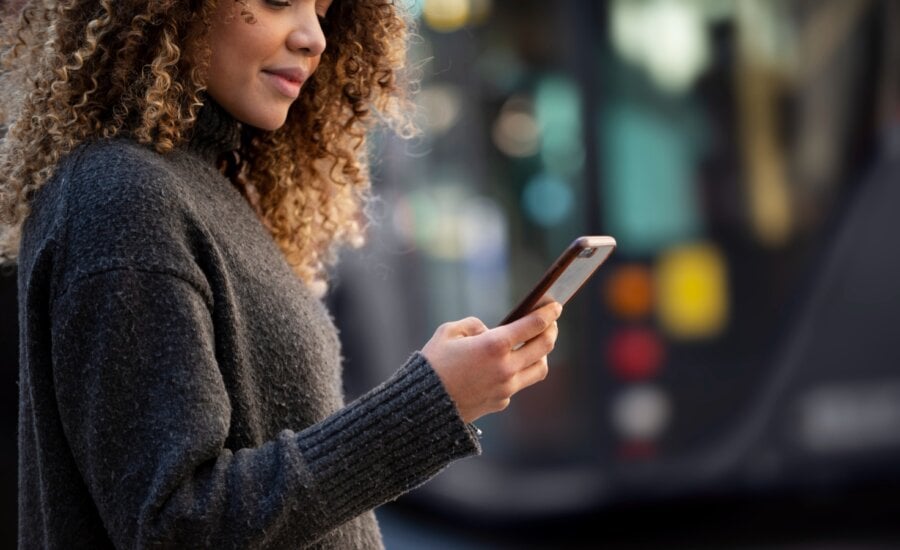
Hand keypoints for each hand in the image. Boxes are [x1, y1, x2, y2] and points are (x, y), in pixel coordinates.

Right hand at [421, 302, 561, 422]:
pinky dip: (518, 372)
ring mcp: (506, 388)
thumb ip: (473, 325)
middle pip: (545, 347)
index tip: (556, 306)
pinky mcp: (501, 402)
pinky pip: (519, 384)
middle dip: (551, 330)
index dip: (549, 313)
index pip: (534, 325)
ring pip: (539, 369)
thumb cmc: (433, 365)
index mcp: (494, 345)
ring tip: (535, 345)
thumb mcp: (448, 332)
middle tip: (551, 323)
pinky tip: (507, 365)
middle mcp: (506, 367)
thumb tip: (488, 331)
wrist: (422, 406)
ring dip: (542, 354)